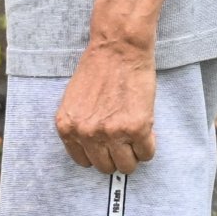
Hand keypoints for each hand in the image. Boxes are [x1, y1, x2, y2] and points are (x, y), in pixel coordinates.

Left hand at [54, 43, 157, 171]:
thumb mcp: (75, 101)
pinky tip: (146, 128)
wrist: (119, 48)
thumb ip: (81, 125)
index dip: (99, 153)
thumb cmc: (99, 68)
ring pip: (127, 166)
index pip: (84, 161)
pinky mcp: (136, 129)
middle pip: (105, 167)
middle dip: (117, 156)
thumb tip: (95, 148)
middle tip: (125, 141)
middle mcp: (86, 134)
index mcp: (67, 128)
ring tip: (136, 136)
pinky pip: (147, 153)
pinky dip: (149, 145)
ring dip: (134, 154)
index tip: (108, 146)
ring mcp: (111, 133)